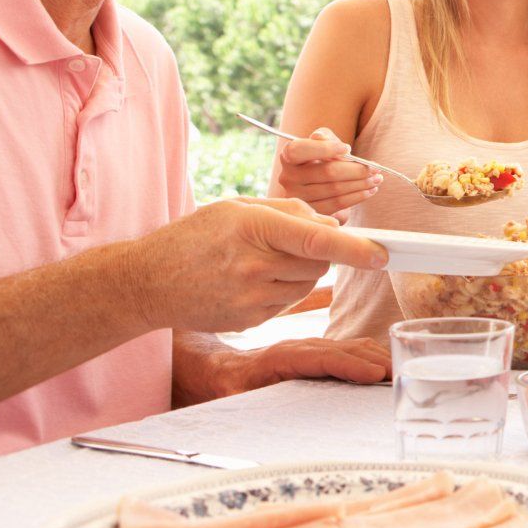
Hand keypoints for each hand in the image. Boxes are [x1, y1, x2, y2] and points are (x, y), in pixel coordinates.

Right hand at [124, 199, 386, 335]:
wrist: (145, 283)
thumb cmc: (195, 237)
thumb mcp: (236, 207)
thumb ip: (289, 211)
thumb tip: (332, 225)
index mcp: (251, 227)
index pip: (315, 240)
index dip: (353, 248)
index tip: (382, 254)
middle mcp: (253, 265)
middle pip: (319, 263)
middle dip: (319, 253)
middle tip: (288, 244)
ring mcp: (250, 297)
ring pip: (308, 283)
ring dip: (301, 271)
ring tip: (263, 261)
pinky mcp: (250, 319)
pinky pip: (289, 302)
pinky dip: (283, 289)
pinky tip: (251, 280)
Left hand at [232, 336, 391, 390]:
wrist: (223, 370)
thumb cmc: (231, 388)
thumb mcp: (233, 399)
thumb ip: (250, 406)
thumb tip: (264, 424)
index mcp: (281, 357)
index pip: (323, 357)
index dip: (351, 365)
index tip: (376, 376)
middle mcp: (302, 347)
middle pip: (347, 348)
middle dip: (377, 362)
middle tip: (403, 380)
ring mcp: (314, 347)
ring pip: (355, 346)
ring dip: (380, 359)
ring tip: (403, 377)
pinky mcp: (322, 352)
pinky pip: (354, 350)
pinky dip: (375, 358)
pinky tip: (389, 371)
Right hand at [273, 127, 379, 217]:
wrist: (319, 180)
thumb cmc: (323, 156)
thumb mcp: (323, 141)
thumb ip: (326, 138)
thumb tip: (327, 141)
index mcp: (288, 156)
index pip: (299, 150)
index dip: (324, 149)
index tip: (348, 148)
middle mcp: (288, 178)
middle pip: (327, 172)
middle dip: (356, 170)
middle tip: (375, 169)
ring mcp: (297, 197)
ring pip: (335, 190)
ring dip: (361, 184)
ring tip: (376, 179)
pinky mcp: (310, 212)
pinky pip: (337, 204)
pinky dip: (357, 196)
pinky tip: (369, 191)